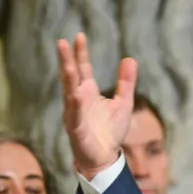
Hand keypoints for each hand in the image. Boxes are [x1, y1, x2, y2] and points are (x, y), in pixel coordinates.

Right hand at [57, 32, 136, 178]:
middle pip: (71, 77)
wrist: (105, 157)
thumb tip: (130, 59)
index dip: (80, 54)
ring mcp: (75, 114)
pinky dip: (76, 106)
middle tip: (63, 42)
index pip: (83, 69)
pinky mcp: (77, 130)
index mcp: (88, 92)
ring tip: (67, 64)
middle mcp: (78, 100)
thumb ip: (125, 82)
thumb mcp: (123, 103)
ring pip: (70, 94)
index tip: (79, 36)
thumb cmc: (110, 130)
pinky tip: (76, 95)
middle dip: (67, 61)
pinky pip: (76, 117)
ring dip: (68, 80)